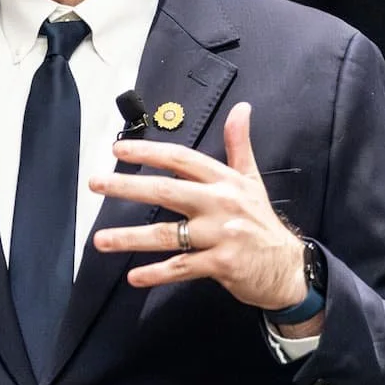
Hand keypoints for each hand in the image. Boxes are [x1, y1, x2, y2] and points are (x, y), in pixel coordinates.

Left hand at [90, 101, 311, 312]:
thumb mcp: (253, 180)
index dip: (149, 152)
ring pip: (168, 234)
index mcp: (224, 181)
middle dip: (128, 187)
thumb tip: (242, 108)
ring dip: (131, 237)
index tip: (119, 150)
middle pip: (167, 191)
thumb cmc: (262, 224)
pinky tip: (134, 276)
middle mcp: (220, 203)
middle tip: (96, 184)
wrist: (288, 267)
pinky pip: (181, 267)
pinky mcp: (221, 264)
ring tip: (101, 240)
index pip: (181, 160)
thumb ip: (240, 145)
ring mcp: (220, 234)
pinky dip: (157, 274)